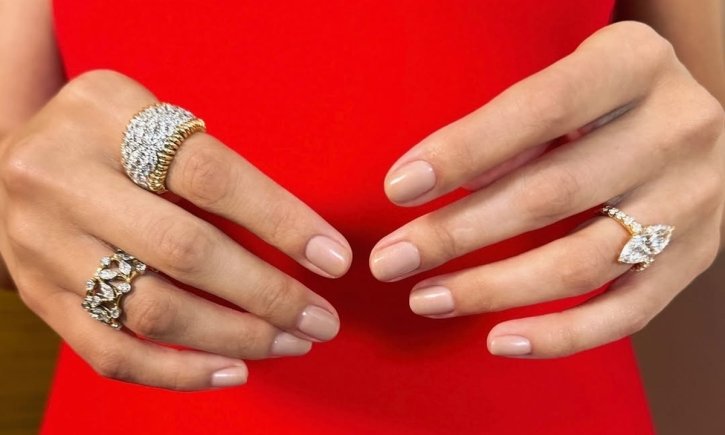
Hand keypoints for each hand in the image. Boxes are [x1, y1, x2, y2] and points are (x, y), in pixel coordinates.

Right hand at [0, 70, 351, 389]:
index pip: (210, 175)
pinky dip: (180, 372)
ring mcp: (42, 244)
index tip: (333, 260)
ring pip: (152, 310)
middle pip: (184, 251)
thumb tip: (300, 238)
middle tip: (323, 319)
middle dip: (268, 294)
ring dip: (236, 336)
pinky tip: (235, 370)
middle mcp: (62, 178)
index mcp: (105, 114)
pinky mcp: (38, 297)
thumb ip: (204, 162)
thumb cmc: (109, 138)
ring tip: (292, 342)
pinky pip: (111, 353)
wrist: (14, 163)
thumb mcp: (148, 116)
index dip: (280, 221)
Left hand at [370, 21, 724, 357]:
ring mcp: (691, 200)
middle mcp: (676, 129)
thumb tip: (443, 186)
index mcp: (635, 64)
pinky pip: (625, 314)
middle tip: (390, 260)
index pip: (539, 109)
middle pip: (551, 195)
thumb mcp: (566, 83)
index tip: (397, 189)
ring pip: (581, 264)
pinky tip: (498, 340)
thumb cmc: (604, 99)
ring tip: (426, 299)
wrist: (690, 122)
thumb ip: (512, 126)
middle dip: (456, 234)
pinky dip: (558, 335)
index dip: (463, 151)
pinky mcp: (695, 257)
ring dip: (492, 290)